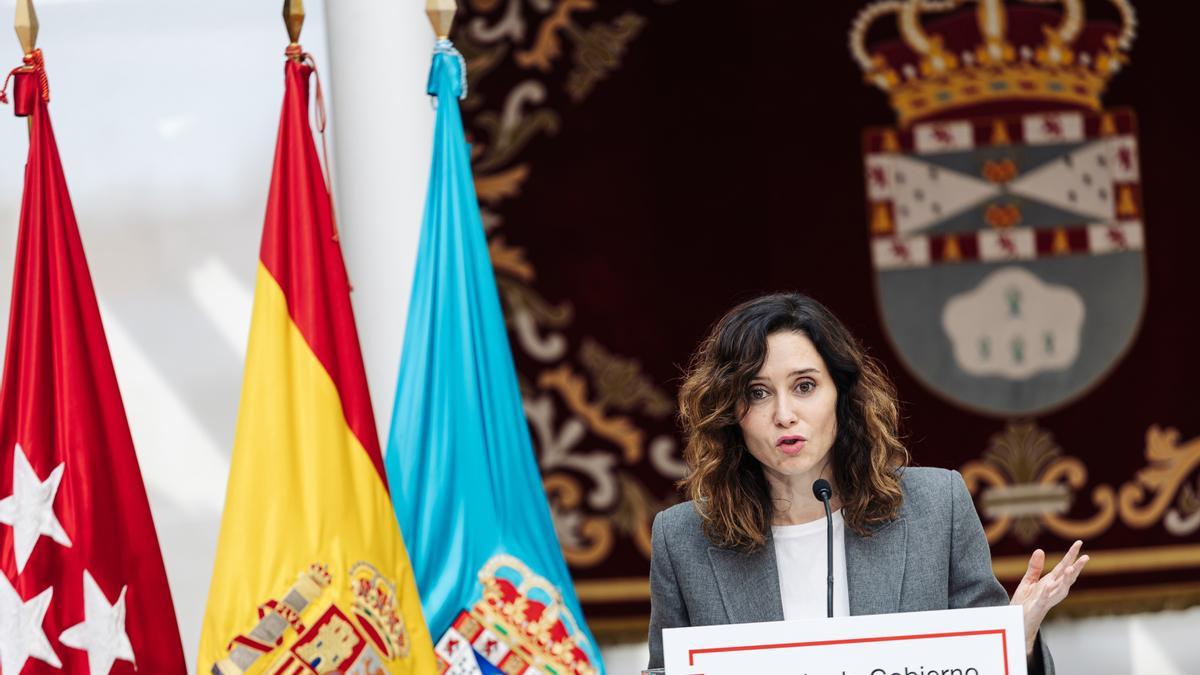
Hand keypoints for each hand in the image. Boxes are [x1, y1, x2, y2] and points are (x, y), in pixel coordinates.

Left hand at [1010, 540, 1089, 655]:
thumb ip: (1035, 567)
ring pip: (1060, 589)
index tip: (1079, 543)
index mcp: (1050, 582)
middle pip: (1067, 577)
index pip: (1063, 566)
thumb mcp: (1028, 581)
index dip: (1071, 555)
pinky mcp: (1037, 606)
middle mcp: (1052, 590)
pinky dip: (1046, 592)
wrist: (1017, 620)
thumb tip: (1040, 550)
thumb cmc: (1026, 601)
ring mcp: (1047, 598)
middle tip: (1086, 557)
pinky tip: (1048, 584)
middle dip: (1076, 568)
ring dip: (1066, 580)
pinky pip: (1043, 599)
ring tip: (1071, 568)